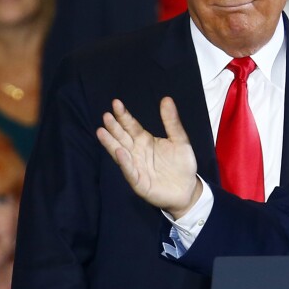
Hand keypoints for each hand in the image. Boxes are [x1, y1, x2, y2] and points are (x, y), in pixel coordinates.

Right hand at [97, 97, 200, 217]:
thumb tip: (166, 99)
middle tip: (106, 115)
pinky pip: (130, 171)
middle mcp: (137, 152)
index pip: (131, 126)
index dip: (124, 115)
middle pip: (122, 137)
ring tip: (101, 131)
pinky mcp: (139, 182)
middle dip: (114, 127)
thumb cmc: (182, 164)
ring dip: (111, 143)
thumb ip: (171, 122)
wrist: (187, 189)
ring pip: (120, 153)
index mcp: (145, 140)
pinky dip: (125, 163)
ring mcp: (136, 167)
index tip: (116, 103)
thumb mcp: (180, 140)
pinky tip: (120, 152)